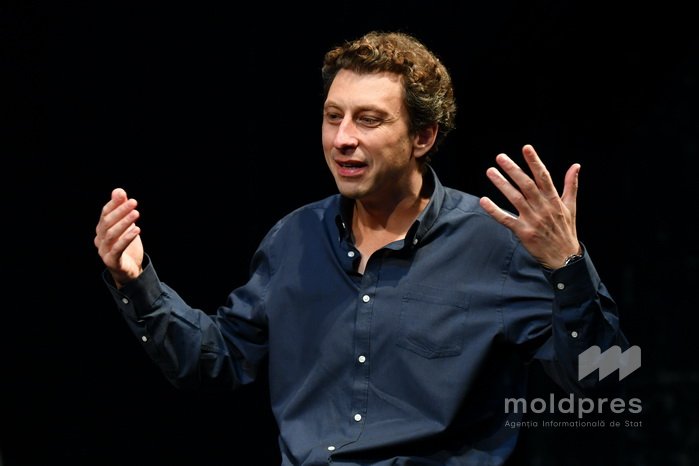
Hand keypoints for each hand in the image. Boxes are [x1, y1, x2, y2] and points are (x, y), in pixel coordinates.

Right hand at [94, 188, 143, 286]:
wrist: (130, 270)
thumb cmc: (127, 246)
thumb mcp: (126, 226)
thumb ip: (122, 209)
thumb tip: (118, 191)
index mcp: (101, 230)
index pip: (105, 214)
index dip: (113, 204)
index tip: (123, 195)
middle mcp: (100, 240)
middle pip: (107, 223)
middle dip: (120, 211)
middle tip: (133, 202)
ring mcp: (104, 251)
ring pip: (112, 235)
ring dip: (124, 223)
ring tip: (136, 214)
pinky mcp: (112, 262)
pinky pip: (118, 249)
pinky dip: (126, 238)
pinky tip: (137, 230)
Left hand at [479, 144, 580, 269]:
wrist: (564, 258)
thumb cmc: (566, 230)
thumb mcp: (571, 207)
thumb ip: (571, 185)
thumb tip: (576, 165)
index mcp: (554, 200)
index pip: (544, 177)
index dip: (534, 162)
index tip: (526, 148)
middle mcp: (543, 208)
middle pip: (526, 185)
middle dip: (513, 170)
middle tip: (500, 157)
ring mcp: (533, 220)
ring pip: (515, 199)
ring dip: (502, 184)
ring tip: (490, 171)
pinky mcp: (523, 232)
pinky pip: (506, 220)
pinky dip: (494, 211)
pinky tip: (483, 200)